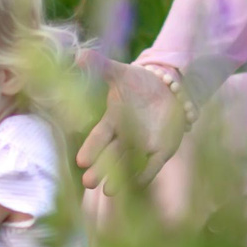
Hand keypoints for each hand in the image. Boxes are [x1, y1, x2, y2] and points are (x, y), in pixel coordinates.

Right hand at [74, 51, 187, 192]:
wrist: (168, 88)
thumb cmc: (139, 82)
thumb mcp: (120, 73)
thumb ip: (101, 67)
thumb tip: (78, 54)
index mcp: (113, 121)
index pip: (99, 137)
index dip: (91, 148)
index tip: (81, 161)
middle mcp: (125, 136)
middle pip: (110, 155)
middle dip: (100, 169)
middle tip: (88, 183)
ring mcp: (142, 144)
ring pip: (128, 164)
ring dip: (118, 178)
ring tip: (108, 192)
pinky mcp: (161, 149)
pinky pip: (152, 165)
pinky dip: (146, 174)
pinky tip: (138, 185)